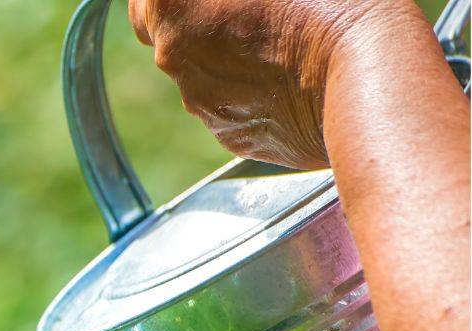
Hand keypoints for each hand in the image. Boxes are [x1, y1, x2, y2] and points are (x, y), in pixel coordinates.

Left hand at [128, 0, 418, 168]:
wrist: (367, 76)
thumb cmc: (329, 0)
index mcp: (172, 5)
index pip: (144, 2)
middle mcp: (174, 59)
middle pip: (172, 35)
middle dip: (203, 20)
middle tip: (260, 7)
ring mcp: (201, 102)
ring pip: (203, 72)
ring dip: (232, 54)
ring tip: (290, 38)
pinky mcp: (233, 135)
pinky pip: (233, 105)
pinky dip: (254, 90)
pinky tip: (297, 73)